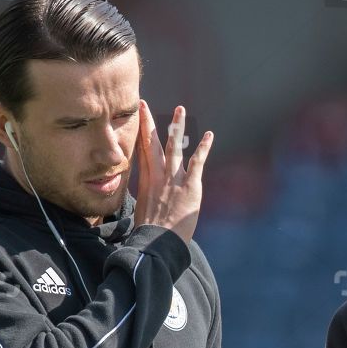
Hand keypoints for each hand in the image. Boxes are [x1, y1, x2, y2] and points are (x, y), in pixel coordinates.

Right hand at [133, 100, 212, 242]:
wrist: (157, 242)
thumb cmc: (150, 231)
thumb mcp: (143, 208)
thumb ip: (147, 194)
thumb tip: (148, 191)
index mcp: (145, 181)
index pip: (142, 151)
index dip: (140, 133)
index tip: (137, 118)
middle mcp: (157, 176)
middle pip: (152, 144)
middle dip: (148, 123)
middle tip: (144, 105)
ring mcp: (173, 180)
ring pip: (174, 147)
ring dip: (177, 127)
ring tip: (180, 109)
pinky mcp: (190, 186)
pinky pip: (197, 163)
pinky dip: (203, 148)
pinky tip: (209, 136)